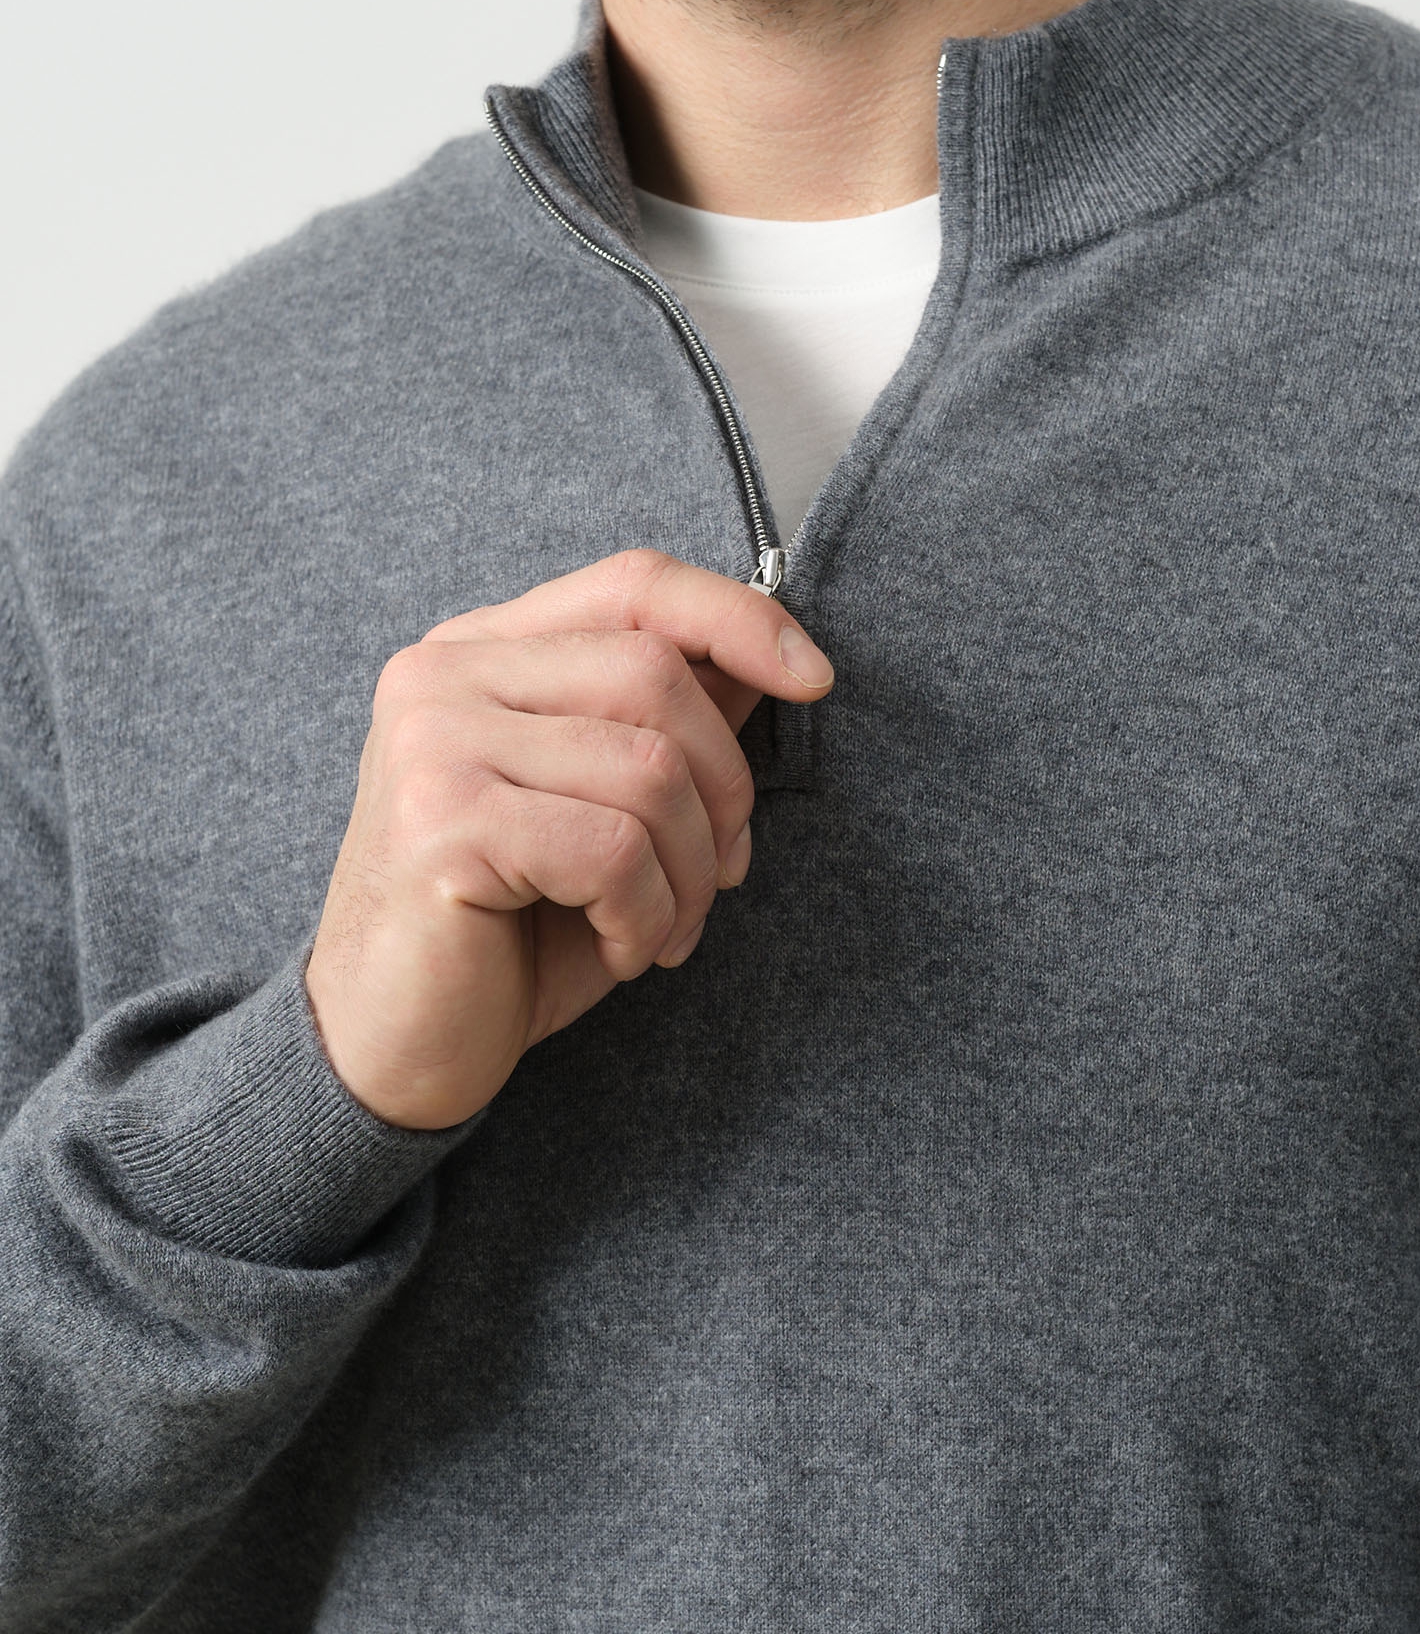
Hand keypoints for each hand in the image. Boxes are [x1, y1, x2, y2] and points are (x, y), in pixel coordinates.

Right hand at [304, 550, 834, 1128]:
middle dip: (725, 786)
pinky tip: (621, 949)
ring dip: (692, 871)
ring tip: (662, 929)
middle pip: (656, 673)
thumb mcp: (605, 814)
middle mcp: (442, 675)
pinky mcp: (441, 821)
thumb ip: (665, 728)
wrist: (386, 1054)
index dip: (737, 617)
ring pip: (650, 767)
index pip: (632, 584)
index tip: (814, 679)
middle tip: (717, 876)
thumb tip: (767, 661)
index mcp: (480, 651)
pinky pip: (613, 848)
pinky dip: (648, 913)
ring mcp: (432, 741)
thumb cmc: (503, 935)